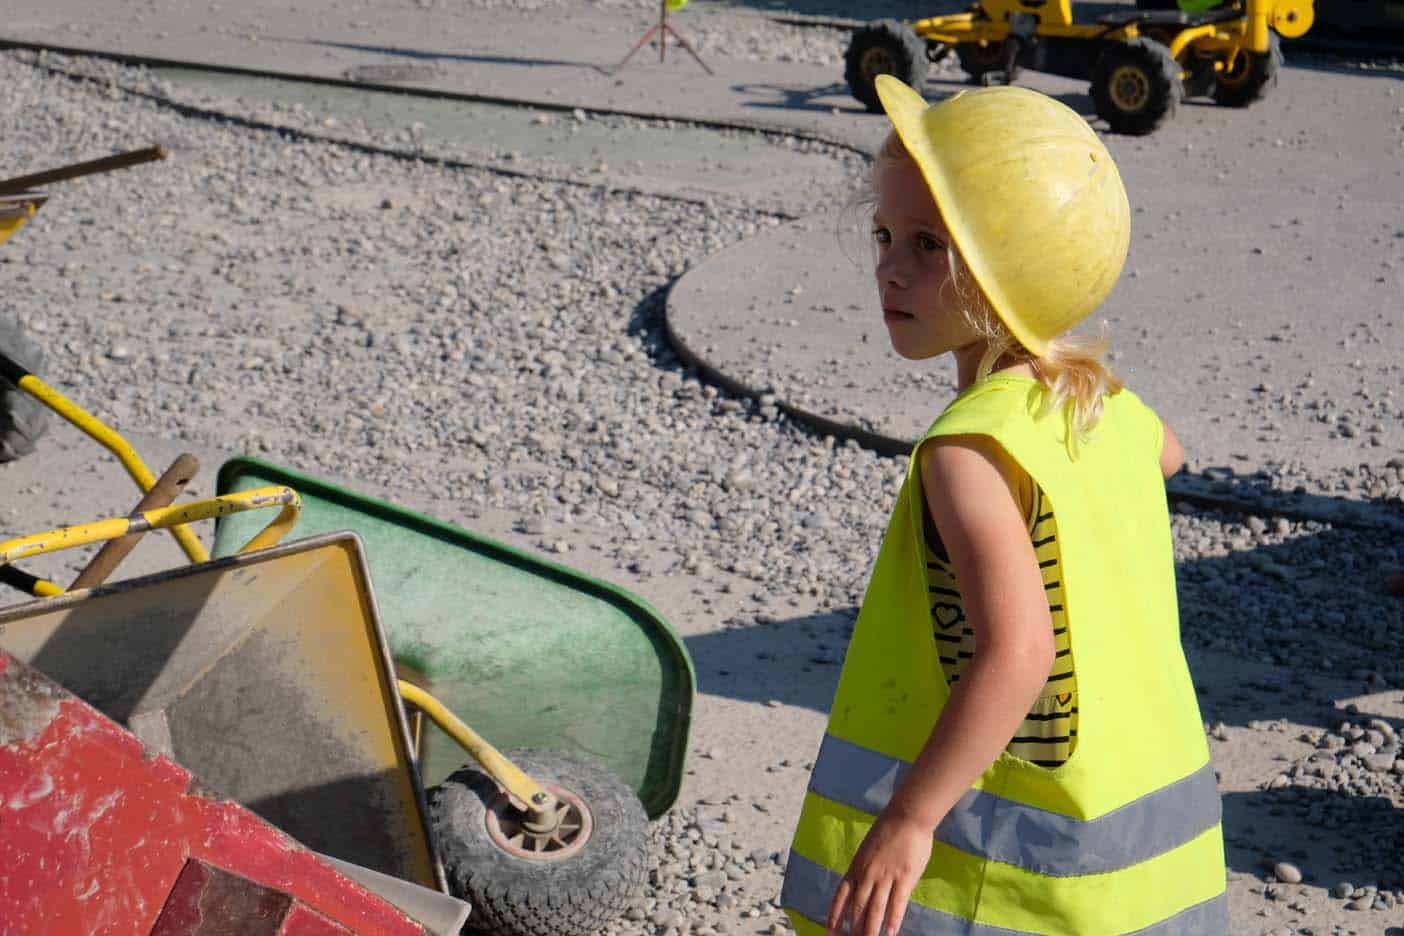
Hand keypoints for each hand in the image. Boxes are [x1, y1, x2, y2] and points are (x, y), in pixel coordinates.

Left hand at [826, 810, 932, 935]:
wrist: (906, 816)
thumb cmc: (888, 831)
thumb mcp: (867, 851)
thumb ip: (864, 870)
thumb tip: (862, 888)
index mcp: (856, 867)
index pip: (841, 896)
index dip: (835, 916)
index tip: (830, 932)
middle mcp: (868, 874)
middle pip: (858, 908)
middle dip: (854, 929)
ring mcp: (886, 876)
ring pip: (875, 909)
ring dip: (871, 930)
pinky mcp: (905, 877)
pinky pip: (897, 903)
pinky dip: (893, 920)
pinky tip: (891, 933)